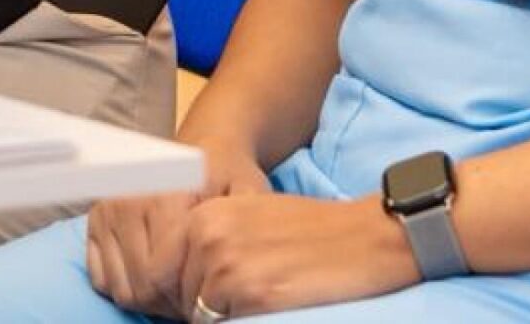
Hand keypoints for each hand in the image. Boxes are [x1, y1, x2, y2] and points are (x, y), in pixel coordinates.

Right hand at [85, 138, 269, 316]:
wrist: (202, 146)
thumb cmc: (228, 177)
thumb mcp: (249, 194)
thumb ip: (247, 227)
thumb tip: (239, 266)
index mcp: (166, 196)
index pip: (162, 276)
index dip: (187, 300)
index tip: (207, 298)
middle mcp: (128, 200)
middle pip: (141, 286)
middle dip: (170, 303)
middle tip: (193, 296)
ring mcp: (107, 210)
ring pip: (120, 287)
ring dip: (147, 297)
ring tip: (175, 285)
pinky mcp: (95, 219)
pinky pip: (100, 278)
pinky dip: (125, 286)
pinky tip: (150, 275)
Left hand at [178, 192, 418, 318]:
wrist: (367, 235)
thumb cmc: (311, 231)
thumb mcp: (246, 219)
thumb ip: (209, 243)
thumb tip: (176, 285)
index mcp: (201, 217)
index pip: (162, 273)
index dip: (181, 294)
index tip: (205, 300)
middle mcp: (206, 238)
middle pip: (180, 297)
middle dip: (202, 308)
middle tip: (246, 298)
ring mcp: (227, 267)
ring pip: (201, 316)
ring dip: (224, 317)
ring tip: (264, 299)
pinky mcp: (254, 295)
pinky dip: (245, 323)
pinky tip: (274, 307)